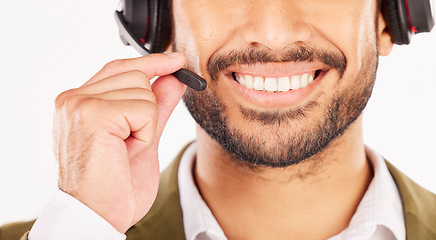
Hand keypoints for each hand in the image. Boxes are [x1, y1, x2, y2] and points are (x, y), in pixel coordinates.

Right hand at [53, 53, 186, 232]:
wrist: (100, 217)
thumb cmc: (115, 186)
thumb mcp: (143, 138)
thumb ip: (156, 106)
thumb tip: (173, 78)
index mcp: (79, 103)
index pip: (120, 68)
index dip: (151, 63)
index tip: (176, 60)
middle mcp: (73, 99)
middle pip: (136, 75)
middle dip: (147, 112)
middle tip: (129, 144)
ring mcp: (80, 104)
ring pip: (144, 90)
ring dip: (146, 125)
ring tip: (125, 150)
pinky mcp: (93, 114)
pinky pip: (145, 108)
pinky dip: (146, 133)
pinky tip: (127, 151)